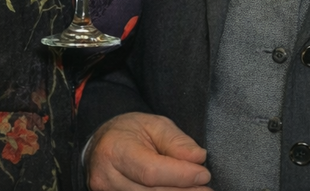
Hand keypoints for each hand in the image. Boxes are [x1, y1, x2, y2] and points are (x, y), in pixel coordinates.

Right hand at [86, 113, 210, 190]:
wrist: (102, 144)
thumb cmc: (130, 131)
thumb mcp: (155, 125)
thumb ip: (176, 141)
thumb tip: (198, 158)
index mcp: (115, 150)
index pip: (151, 171)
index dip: (180, 176)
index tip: (204, 174)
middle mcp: (106, 177)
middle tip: (207, 188)